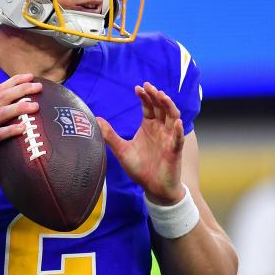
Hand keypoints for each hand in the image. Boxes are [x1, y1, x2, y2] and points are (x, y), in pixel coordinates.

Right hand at [0, 74, 40, 194]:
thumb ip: (6, 125)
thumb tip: (30, 121)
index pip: (0, 90)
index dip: (15, 81)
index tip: (31, 76)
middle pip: (3, 97)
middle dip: (22, 89)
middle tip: (38, 87)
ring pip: (2, 112)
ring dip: (20, 107)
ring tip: (35, 106)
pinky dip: (11, 130)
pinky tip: (23, 128)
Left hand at [97, 82, 184, 204]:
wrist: (153, 188)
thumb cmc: (140, 168)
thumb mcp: (122, 150)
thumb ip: (110, 136)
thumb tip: (95, 120)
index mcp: (149, 126)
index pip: (149, 106)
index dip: (145, 96)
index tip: (137, 88)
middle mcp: (160, 129)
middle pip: (161, 107)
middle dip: (156, 96)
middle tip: (149, 86)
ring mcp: (169, 138)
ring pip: (172, 117)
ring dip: (168, 106)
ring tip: (162, 96)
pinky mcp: (174, 151)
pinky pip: (178, 139)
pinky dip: (178, 130)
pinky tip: (176, 123)